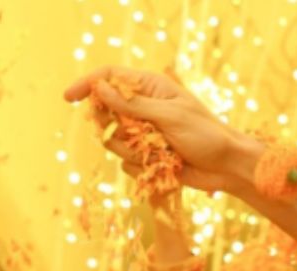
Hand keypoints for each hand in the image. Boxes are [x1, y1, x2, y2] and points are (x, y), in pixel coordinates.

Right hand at [64, 66, 252, 193]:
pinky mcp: (147, 157)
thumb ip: (134, 105)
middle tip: (134, 134)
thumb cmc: (207, 136)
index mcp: (151, 88)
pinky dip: (142, 168)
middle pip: (105, 112)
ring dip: (132, 151)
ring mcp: (144, 134)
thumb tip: (100, 89)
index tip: (69, 98)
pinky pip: (126, 165)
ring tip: (160, 154)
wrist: (227, 168)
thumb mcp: (171, 117)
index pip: (110, 77)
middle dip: (113, 126)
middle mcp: (143, 108)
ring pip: (113, 143)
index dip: (87, 84)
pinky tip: (165, 167)